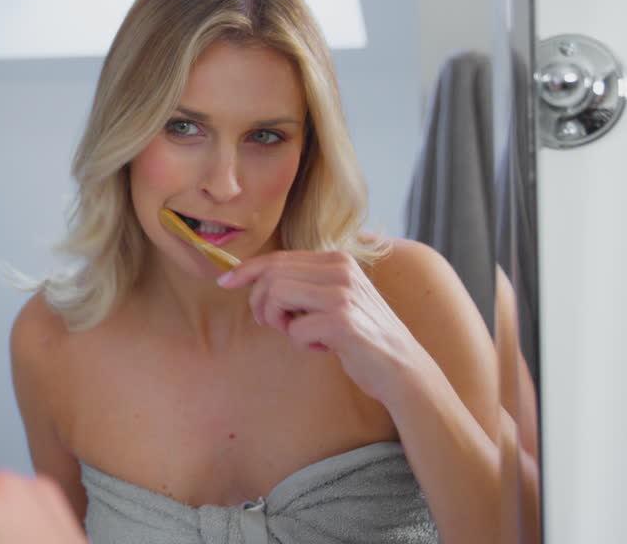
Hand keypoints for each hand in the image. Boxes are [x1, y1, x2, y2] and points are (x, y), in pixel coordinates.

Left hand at [217, 250, 430, 404]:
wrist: (401, 367)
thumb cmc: (360, 335)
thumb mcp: (333, 299)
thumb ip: (302, 285)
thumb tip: (252, 280)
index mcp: (337, 260)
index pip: (279, 258)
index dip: (247, 270)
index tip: (225, 282)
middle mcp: (340, 270)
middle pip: (271, 276)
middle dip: (261, 303)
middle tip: (273, 324)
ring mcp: (342, 294)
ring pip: (276, 295)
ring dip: (279, 321)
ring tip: (300, 334)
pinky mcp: (342, 321)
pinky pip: (295, 330)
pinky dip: (302, 344)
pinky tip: (324, 348)